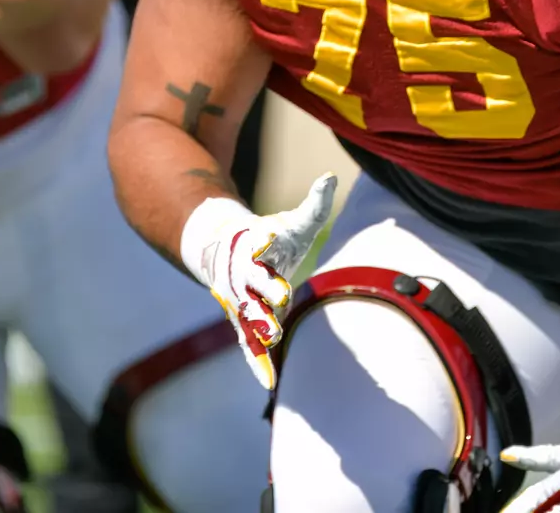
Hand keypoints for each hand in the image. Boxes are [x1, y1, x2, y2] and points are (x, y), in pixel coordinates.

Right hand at [189, 174, 336, 389]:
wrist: (230, 254)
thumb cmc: (274, 238)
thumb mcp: (295, 221)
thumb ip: (314, 204)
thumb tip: (329, 177)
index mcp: (257, 246)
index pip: (262, 242)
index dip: (267, 238)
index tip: (272, 234)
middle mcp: (245, 274)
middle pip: (254, 280)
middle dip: (266, 287)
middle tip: (280, 294)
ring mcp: (241, 300)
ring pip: (249, 314)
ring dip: (260, 325)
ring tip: (273, 338)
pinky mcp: (244, 322)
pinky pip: (249, 345)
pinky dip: (258, 363)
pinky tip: (269, 383)